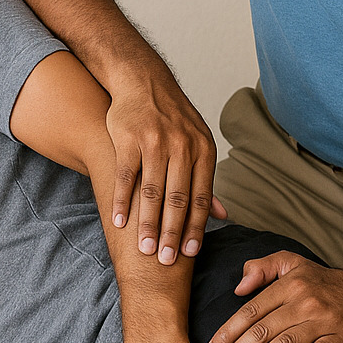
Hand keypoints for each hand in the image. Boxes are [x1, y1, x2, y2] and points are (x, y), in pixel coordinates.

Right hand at [107, 72, 225, 263]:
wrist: (144, 82)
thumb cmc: (173, 120)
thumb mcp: (197, 145)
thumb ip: (206, 182)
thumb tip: (224, 215)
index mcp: (203, 151)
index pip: (201, 197)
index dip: (196, 228)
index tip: (189, 254)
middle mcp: (182, 146)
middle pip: (177, 198)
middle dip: (171, 233)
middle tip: (165, 260)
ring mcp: (154, 142)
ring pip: (151, 191)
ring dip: (147, 223)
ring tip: (143, 248)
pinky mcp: (129, 138)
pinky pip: (125, 176)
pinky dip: (121, 201)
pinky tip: (119, 222)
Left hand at [204, 252, 342, 342]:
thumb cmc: (326, 282)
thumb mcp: (292, 263)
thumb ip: (262, 268)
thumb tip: (238, 288)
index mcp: (289, 285)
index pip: (251, 311)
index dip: (228, 333)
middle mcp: (304, 302)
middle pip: (263, 331)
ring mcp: (324, 321)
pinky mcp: (341, 338)